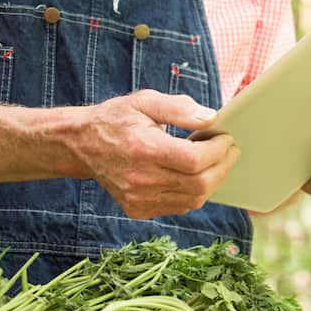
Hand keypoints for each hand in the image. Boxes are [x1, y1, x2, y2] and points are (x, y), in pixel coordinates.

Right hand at [68, 89, 237, 218]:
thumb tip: (211, 118)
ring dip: (211, 180)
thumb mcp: (145, 101)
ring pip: (193, 200)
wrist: (81, 145)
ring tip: (211, 160)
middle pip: (199, 184)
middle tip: (229, 150)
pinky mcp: (138, 209)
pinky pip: (179, 206)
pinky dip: (194, 192)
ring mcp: (138, 198)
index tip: (226, 138)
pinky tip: (193, 174)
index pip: (195, 160)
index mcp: (144, 149)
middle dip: (223, 167)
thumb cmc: (116, 119)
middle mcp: (140, 179)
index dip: (218, 151)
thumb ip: (179, 108)